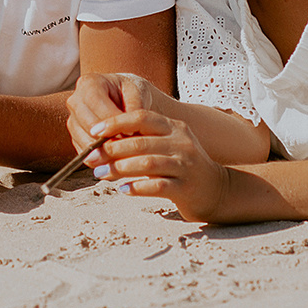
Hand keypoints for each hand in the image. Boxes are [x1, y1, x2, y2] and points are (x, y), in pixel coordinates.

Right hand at [65, 71, 171, 151]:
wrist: (122, 97)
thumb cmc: (130, 92)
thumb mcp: (138, 93)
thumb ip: (135, 109)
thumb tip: (128, 132)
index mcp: (89, 83)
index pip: (97, 105)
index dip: (114, 122)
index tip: (132, 132)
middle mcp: (75, 101)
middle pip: (89, 126)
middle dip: (111, 139)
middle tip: (131, 146)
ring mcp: (72, 120)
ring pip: (85, 142)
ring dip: (106, 151)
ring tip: (126, 153)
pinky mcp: (75, 137)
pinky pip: (85, 154)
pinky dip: (101, 158)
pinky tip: (117, 157)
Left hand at [80, 96, 232, 223]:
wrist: (217, 190)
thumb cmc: (183, 167)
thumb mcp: (169, 145)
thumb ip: (144, 140)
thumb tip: (104, 143)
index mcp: (175, 128)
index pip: (142, 117)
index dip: (116, 122)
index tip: (94, 131)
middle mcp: (182, 143)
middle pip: (141, 142)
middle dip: (111, 149)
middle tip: (90, 157)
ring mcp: (186, 165)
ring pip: (147, 163)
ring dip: (119, 168)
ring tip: (100, 174)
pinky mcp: (187, 187)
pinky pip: (158, 186)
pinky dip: (137, 187)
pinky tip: (123, 189)